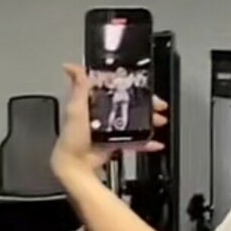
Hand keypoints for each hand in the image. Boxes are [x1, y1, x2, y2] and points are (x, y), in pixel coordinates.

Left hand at [52, 64, 166, 179]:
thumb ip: (78, 86)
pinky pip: (135, 141)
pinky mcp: (115, 143)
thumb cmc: (72, 136)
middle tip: (157, 104)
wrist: (76, 164)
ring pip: (134, 121)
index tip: (143, 86)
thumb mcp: (75, 106)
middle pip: (128, 104)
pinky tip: (154, 142)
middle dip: (145, 103)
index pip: (114, 88)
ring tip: (159, 120)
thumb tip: (71, 67)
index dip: (130, 86)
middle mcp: (102, 114)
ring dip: (149, 120)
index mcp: (92, 101)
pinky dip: (146, 142)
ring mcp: (110, 128)